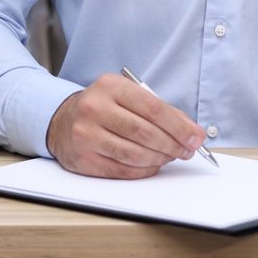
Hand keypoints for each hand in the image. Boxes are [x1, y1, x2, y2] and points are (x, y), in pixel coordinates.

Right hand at [45, 73, 207, 178]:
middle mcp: (95, 108)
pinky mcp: (83, 159)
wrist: (61, 121)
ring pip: (135, 154)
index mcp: (110, 86)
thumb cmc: (103, 107)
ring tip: (170, 157)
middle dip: (173, 144)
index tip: (196, 137)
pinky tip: (152, 165)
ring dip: (160, 159)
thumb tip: (191, 131)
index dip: (179, 126)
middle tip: (187, 150)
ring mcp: (86, 135)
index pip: (153, 108)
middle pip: (145, 132)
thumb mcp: (127, 96)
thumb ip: (160, 110)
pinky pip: (122, 170)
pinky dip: (143, 170)